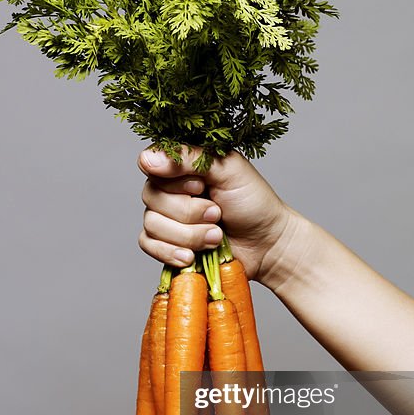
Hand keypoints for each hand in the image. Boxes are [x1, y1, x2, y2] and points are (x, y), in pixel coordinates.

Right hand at [137, 146, 293, 284]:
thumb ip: (190, 157)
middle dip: (189, 212)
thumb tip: (146, 159)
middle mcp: (169, 189)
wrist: (267, 244)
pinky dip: (170, 252)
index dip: (174, 182)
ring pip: (152, 224)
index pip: (151, 165)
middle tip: (218, 213)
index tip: (200, 188)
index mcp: (182, 165)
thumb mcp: (228, 169)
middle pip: (151, 197)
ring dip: (189, 235)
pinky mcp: (167, 244)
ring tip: (217, 236)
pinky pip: (148, 245)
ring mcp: (166, 218)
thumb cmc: (252, 201)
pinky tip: (191, 256)